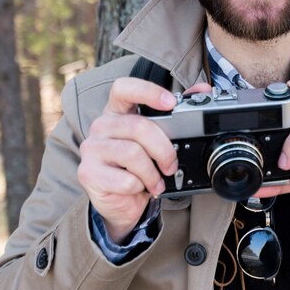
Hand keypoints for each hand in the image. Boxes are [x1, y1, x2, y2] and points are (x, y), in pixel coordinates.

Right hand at [78, 78, 210, 243]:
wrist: (122, 200)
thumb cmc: (139, 165)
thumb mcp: (157, 138)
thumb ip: (177, 113)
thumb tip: (201, 90)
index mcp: (117, 111)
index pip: (124, 88)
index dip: (147, 91)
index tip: (170, 102)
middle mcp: (101, 126)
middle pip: (138, 126)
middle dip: (163, 149)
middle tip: (171, 164)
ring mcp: (92, 148)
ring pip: (132, 153)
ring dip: (152, 173)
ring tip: (156, 181)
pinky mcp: (89, 173)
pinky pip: (125, 179)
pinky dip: (140, 187)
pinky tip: (139, 188)